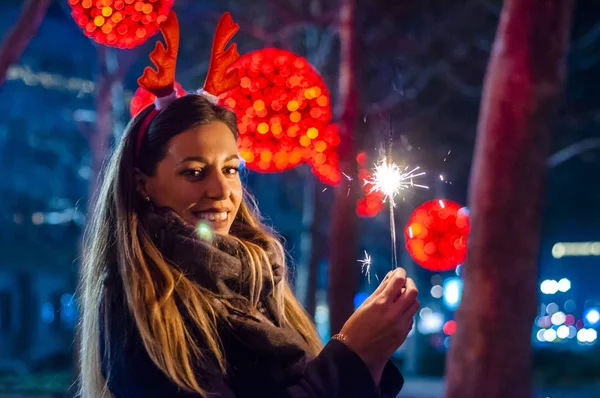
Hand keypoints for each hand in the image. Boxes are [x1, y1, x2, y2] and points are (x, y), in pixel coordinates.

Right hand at [339, 268, 418, 383]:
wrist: (357, 354)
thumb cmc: (356, 327)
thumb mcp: (365, 305)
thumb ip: (380, 290)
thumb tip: (391, 276)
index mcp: (381, 304)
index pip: (398, 281)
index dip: (400, 273)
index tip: (399, 271)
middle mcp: (393, 313)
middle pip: (412, 291)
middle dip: (410, 283)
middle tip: (404, 282)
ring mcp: (400, 325)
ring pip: (415, 304)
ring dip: (410, 297)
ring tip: (401, 297)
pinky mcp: (404, 334)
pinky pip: (411, 317)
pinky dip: (407, 311)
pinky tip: (398, 312)